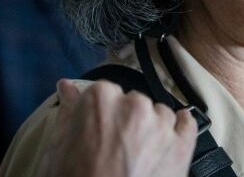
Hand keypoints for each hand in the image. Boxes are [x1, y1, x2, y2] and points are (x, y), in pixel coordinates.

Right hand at [39, 79, 197, 176]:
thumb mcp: (56, 149)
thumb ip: (66, 112)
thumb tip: (67, 87)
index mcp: (101, 99)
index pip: (104, 92)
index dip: (101, 114)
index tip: (98, 130)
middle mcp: (134, 105)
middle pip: (133, 102)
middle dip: (126, 121)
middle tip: (114, 150)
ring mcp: (161, 125)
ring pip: (159, 113)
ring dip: (151, 128)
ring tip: (137, 157)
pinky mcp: (181, 146)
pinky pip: (187, 124)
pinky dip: (179, 129)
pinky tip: (167, 143)